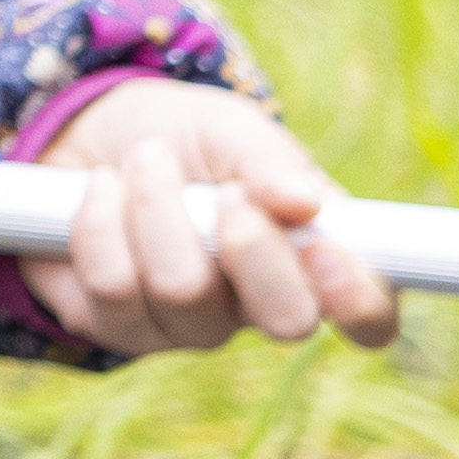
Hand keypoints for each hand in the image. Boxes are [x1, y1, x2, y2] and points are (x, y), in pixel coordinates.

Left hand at [17, 76, 397, 355]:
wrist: (87, 134)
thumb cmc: (183, 138)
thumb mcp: (232, 129)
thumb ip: (270, 161)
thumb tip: (305, 202)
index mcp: (313, 258)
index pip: (370, 317)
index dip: (360, 299)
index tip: (323, 247)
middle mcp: (260, 306)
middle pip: (284, 320)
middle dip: (249, 245)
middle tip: (222, 189)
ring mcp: (191, 326)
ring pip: (181, 291)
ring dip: (155, 204)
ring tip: (147, 161)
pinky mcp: (120, 329)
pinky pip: (111, 286)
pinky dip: (100, 218)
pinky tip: (102, 189)